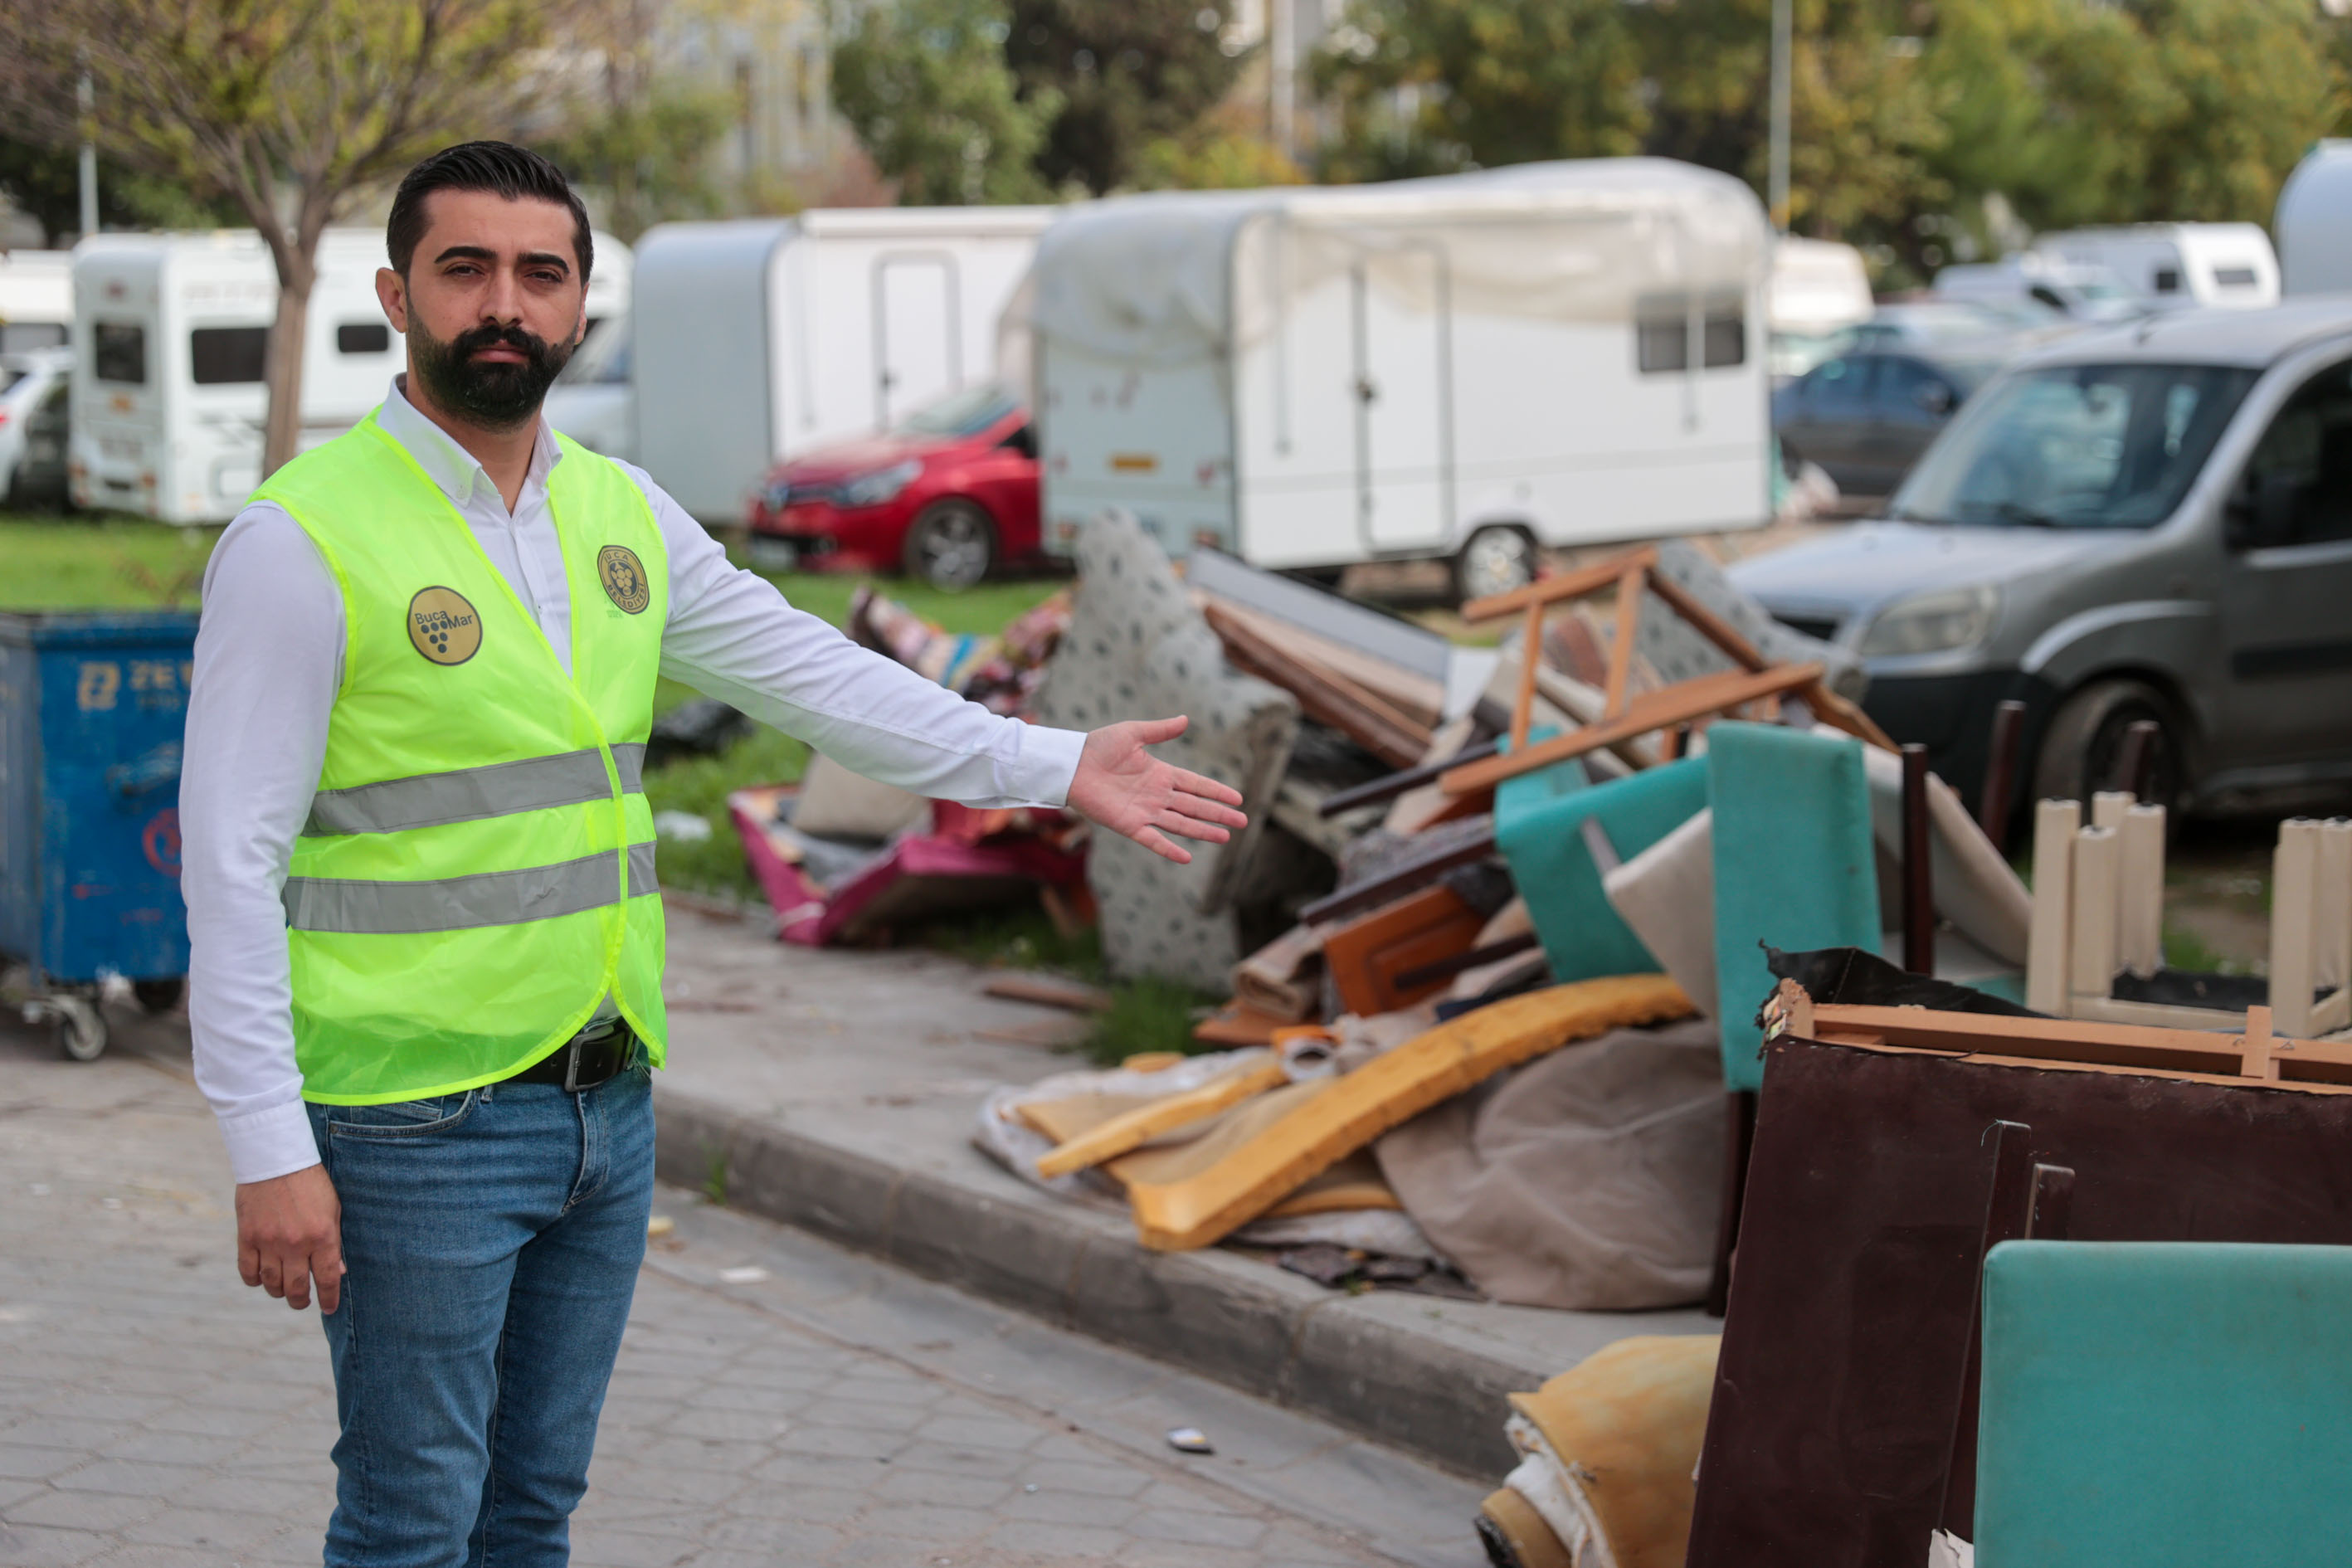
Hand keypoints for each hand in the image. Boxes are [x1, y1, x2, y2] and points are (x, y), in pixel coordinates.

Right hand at [236, 1164, 343, 1313]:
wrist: (276, 1160)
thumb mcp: (332, 1210)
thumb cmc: (311, 1184)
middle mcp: (296, 1243)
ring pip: (271, 1284)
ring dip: (278, 1292)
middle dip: (301, 1301)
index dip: (329, 1298)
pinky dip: (254, 1280)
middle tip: (302, 1301)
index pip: (327, 1278)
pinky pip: (248, 1272)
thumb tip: (338, 1272)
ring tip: (283, 1290)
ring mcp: (269, 1242)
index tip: (329, 1308)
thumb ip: (334, 1242)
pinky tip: (261, 1278)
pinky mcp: (247, 1237)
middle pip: (297, 1288)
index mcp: (323, 1236)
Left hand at [1066, 716, 1249, 864]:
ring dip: (1202, 831)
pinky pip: (1153, 840)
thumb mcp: (1133, 733)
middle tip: (1243, 823)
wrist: (1071, 764)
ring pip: (1181, 824)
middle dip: (1218, 815)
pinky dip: (1169, 849)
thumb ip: (1160, 730)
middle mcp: (1157, 795)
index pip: (1196, 784)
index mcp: (1160, 773)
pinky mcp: (1129, 825)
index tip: (1238, 798)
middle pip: (1195, 807)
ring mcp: (1144, 811)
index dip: (1216, 791)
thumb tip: (1186, 719)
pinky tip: (1188, 857)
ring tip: (1225, 838)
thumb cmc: (1098, 746)